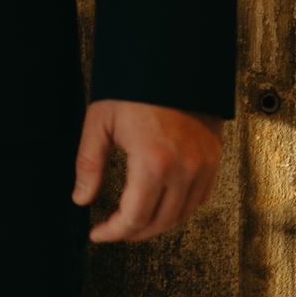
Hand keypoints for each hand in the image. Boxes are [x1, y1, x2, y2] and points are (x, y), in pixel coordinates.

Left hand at [73, 97, 223, 241]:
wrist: (171, 62)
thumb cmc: (132, 89)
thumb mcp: (100, 124)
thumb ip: (89, 165)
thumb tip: (82, 199)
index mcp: (153, 162)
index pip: (134, 217)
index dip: (113, 232)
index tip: (97, 234)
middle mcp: (184, 169)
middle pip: (160, 222)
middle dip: (133, 232)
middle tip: (112, 230)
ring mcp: (204, 165)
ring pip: (183, 215)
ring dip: (157, 224)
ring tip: (133, 221)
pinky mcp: (214, 158)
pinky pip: (200, 198)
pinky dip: (179, 209)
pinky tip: (160, 204)